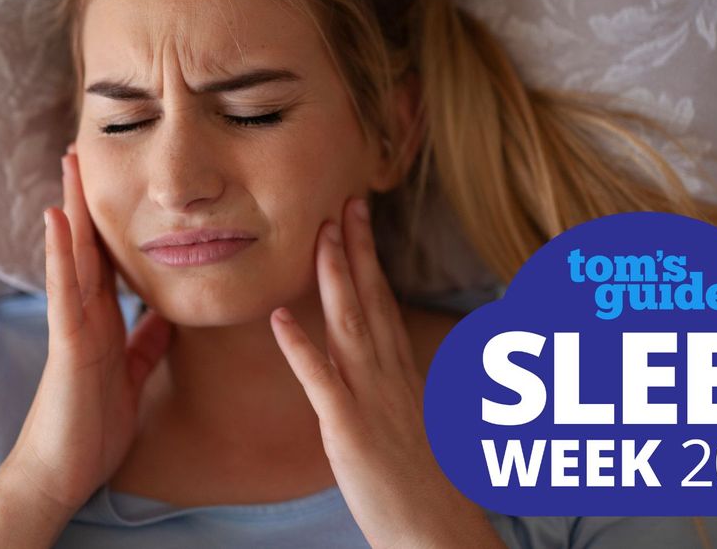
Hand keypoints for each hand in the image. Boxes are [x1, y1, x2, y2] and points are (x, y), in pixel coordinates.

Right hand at [4, 144, 172, 514]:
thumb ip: (145, 343)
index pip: (108, 260)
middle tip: (86, 149)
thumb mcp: (131, 375)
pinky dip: (62, 254)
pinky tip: (59, 219)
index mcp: (102, 321)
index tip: (118, 180)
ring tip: (71, 162)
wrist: (65, 471)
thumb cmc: (93, 427)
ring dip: (72, 208)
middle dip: (87, 199)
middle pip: (88, 246)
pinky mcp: (67, 344)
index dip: (112, 221)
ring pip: (73, 257)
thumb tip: (166, 315)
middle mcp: (84, 315)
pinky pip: (65, 292)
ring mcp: (72, 325)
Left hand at [269, 196, 504, 548]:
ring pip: (349, 325)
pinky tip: (278, 318)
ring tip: (318, 235)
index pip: (383, 302)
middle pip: (370, 300)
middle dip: (355, 248)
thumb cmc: (426, 486)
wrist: (438, 532)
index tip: (358, 218)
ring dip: (333, 277)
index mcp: (403, 374)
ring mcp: (370, 400)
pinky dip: (300, 347)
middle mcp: (390, 377)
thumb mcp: (414, 424)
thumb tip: (388, 364)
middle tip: (344, 201)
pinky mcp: (348, 430)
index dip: (369, 257)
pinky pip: (321, 381)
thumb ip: (398, 388)